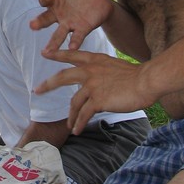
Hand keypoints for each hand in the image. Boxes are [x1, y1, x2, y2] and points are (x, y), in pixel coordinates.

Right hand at [30, 0, 112, 51]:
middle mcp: (57, 13)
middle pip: (46, 18)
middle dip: (39, 22)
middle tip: (32, 26)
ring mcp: (68, 22)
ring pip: (58, 34)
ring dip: (52, 43)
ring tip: (47, 52)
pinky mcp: (81, 29)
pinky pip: (76, 37)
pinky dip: (74, 42)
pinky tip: (72, 48)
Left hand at [35, 49, 151, 133]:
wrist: (146, 81)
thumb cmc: (137, 76)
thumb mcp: (116, 66)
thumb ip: (104, 72)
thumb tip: (98, 84)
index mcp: (95, 60)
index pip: (72, 55)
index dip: (58, 54)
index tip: (45, 53)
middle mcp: (90, 71)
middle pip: (62, 77)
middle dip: (48, 84)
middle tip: (37, 90)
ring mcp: (92, 86)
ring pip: (74, 102)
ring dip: (70, 116)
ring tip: (69, 125)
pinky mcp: (97, 100)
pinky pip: (84, 114)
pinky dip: (78, 123)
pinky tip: (76, 130)